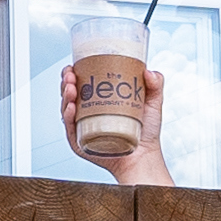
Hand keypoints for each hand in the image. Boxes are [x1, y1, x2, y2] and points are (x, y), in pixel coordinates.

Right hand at [55, 59, 162, 182]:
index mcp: (98, 101)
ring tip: (71, 88)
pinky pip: (70, 129)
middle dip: (66, 81)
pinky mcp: (81, 143)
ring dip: (65, 96)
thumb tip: (149, 70)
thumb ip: (155, 84)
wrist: (145, 155)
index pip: (81, 83)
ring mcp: (83, 128)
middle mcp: (88, 113)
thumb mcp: (153, 103)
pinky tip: (71, 107)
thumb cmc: (147, 131)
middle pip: (70, 94)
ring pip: (67, 109)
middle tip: (70, 75)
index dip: (74, 73)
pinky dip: (68, 117)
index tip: (74, 64)